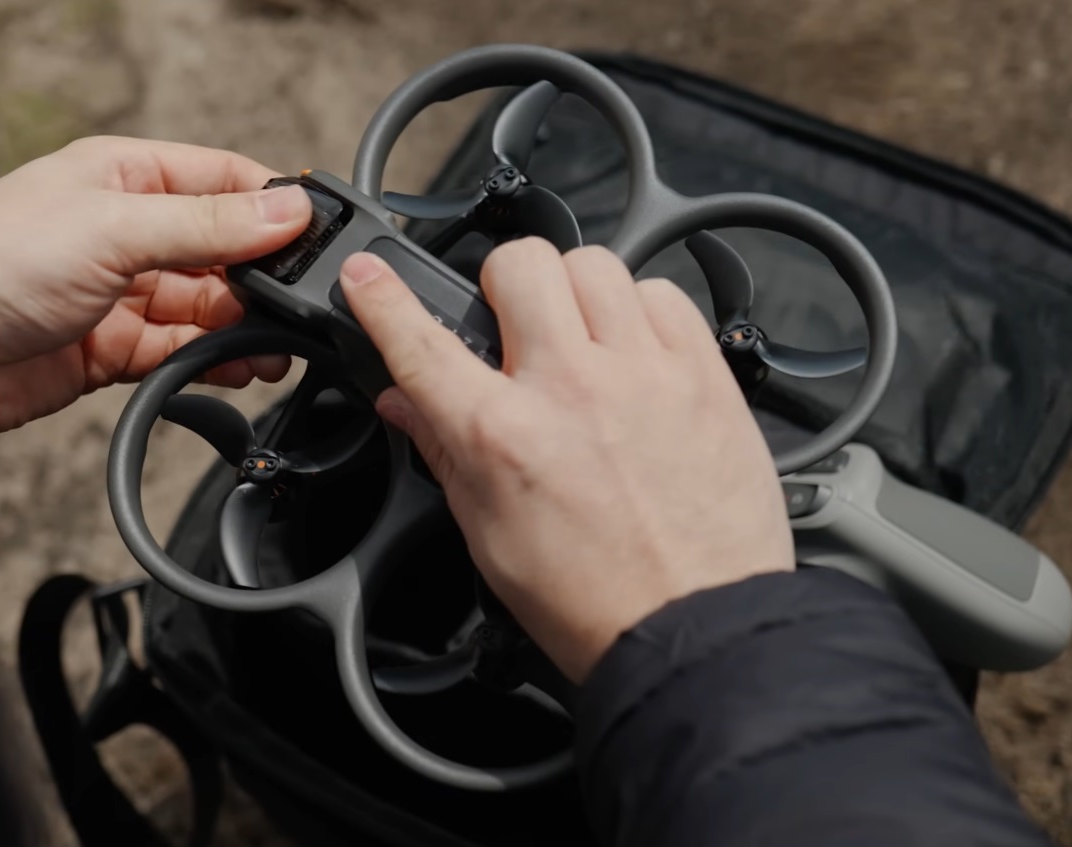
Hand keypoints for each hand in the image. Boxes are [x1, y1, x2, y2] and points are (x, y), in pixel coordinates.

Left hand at [0, 137, 312, 436]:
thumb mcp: (112, 228)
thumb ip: (206, 224)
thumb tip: (286, 208)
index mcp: (123, 176)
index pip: (221, 179)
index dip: (272, 206)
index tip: (317, 235)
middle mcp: (126, 230)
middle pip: (222, 249)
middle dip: (262, 277)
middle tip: (299, 305)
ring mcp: (121, 291)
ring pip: (207, 306)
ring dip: (245, 326)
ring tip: (276, 349)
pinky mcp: (115, 349)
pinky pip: (182, 351)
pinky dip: (214, 361)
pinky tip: (240, 369)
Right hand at [338, 239, 794, 681]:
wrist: (694, 630)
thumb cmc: (593, 600)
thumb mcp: (488, 536)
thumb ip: (444, 453)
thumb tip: (406, 401)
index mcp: (501, 438)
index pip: (420, 341)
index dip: (380, 297)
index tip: (368, 274)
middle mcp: (570, 389)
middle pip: (518, 264)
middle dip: (502, 285)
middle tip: (513, 326)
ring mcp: (644, 374)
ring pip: (593, 264)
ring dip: (574, 294)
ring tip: (581, 341)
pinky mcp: (704, 376)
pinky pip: (664, 294)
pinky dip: (642, 312)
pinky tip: (636, 353)